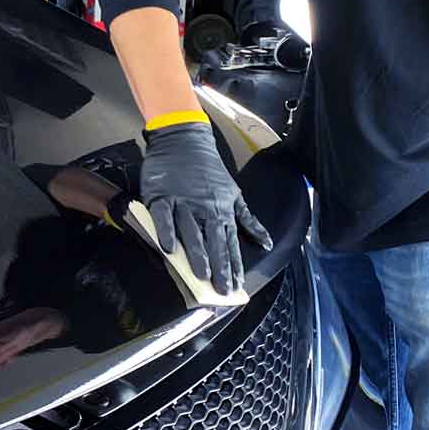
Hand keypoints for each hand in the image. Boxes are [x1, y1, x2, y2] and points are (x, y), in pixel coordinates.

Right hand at [139, 119, 272, 295]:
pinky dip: (166, 231)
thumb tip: (266, 243)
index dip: (234, 265)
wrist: (184, 140)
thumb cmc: (208, 169)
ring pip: (191, 231)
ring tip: (202, 274)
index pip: (231, 242)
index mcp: (222, 209)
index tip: (237, 286)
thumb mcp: (233, 193)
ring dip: (197, 253)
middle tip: (221, 289)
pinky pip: (164, 217)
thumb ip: (247, 220)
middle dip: (219, 266)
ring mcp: (183, 202)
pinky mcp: (162, 196)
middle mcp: (205, 208)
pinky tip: (168, 248)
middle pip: (214, 241)